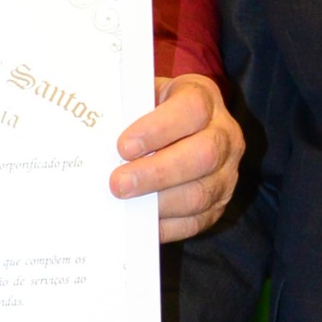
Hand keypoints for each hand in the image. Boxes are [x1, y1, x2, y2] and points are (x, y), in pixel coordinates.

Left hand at [112, 72, 242, 244]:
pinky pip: (195, 221)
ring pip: (200, 194)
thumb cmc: (155, 112)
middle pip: (202, 156)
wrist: (182, 129)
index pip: (192, 110)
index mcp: (205, 99)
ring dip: (158, 202)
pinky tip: (139, 221)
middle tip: (118, 183)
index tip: (124, 146)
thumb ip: (128, 109)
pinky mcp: (218, 206)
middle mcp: (224, 136)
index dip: (158, 129)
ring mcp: (226, 174)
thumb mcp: (145, 95)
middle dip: (157, 173)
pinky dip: (165, 225)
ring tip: (124, 203)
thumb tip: (95, 132)